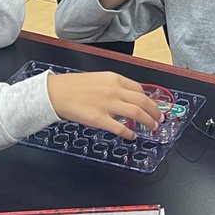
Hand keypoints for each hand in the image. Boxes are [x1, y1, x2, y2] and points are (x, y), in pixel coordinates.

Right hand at [45, 71, 161, 139]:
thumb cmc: (73, 86)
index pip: (139, 89)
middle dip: (155, 112)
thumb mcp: (98, 79)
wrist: (55, 93)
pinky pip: (120, 128)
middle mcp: (114, 90)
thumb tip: (128, 98)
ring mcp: (107, 105)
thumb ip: (114, 87)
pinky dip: (129, 133)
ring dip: (148, 122)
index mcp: (114, 79)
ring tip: (152, 128)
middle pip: (143, 101)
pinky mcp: (99, 119)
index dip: (149, 100)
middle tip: (159, 119)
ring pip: (136, 114)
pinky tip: (132, 136)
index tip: (153, 106)